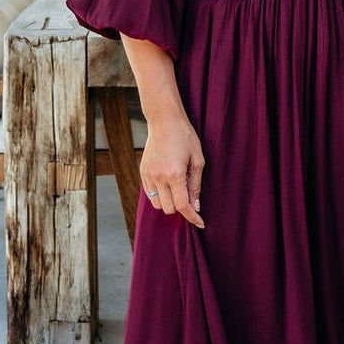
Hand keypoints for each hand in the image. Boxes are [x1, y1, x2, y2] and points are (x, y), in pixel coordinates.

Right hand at [140, 113, 204, 227]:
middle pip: (169, 209)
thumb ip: (195, 185)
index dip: (192, 217)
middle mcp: (159, 178)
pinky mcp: (143, 172)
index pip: (182, 206)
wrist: (164, 121)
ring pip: (157, 204)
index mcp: (174, 175)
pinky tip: (168, 184)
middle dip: (181, 208)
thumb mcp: (197, 160)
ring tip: (177, 189)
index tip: (200, 223)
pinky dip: (159, 195)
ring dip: (169, 202)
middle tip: (189, 197)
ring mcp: (148, 175)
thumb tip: (195, 206)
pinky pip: (150, 193)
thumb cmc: (185, 137)